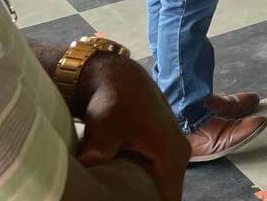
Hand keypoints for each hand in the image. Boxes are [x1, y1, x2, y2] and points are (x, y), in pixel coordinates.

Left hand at [76, 54, 189, 200]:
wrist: (119, 78)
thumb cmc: (114, 101)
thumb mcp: (105, 126)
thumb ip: (100, 148)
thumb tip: (87, 163)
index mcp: (172, 153)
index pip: (169, 199)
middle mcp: (179, 155)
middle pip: (166, 195)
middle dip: (145, 200)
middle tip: (115, 200)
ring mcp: (173, 152)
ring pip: (161, 186)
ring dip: (143, 194)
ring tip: (118, 195)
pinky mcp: (164, 150)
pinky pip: (158, 177)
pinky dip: (142, 185)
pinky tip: (122, 188)